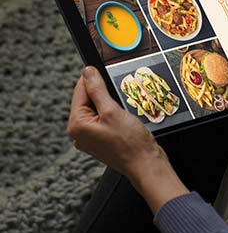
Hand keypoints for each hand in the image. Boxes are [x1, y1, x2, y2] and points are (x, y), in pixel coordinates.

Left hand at [67, 67, 187, 212]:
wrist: (145, 163)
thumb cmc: (130, 142)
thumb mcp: (113, 110)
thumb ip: (97, 89)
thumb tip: (88, 72)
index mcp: (77, 125)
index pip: (80, 92)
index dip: (92, 79)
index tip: (102, 69)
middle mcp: (79, 133)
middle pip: (87, 100)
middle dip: (103, 93)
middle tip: (119, 95)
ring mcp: (89, 137)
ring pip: (96, 108)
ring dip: (109, 103)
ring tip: (123, 108)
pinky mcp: (100, 139)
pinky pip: (102, 118)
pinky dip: (112, 113)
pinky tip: (123, 117)